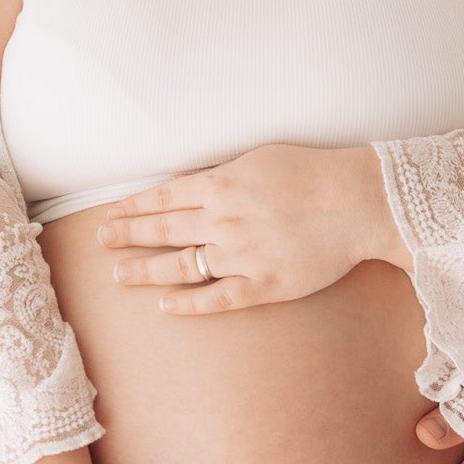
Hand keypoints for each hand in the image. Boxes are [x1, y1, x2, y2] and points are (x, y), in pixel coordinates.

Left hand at [96, 144, 410, 313]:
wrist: (360, 202)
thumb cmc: (315, 173)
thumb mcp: (260, 159)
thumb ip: (223, 174)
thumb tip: (191, 184)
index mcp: (222, 186)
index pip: (164, 198)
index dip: (134, 207)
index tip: (111, 214)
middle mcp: (223, 221)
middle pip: (163, 230)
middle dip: (127, 235)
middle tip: (102, 241)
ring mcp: (240, 256)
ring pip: (180, 267)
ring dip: (146, 271)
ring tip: (120, 274)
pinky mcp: (262, 284)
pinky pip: (216, 299)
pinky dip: (188, 303)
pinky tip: (166, 305)